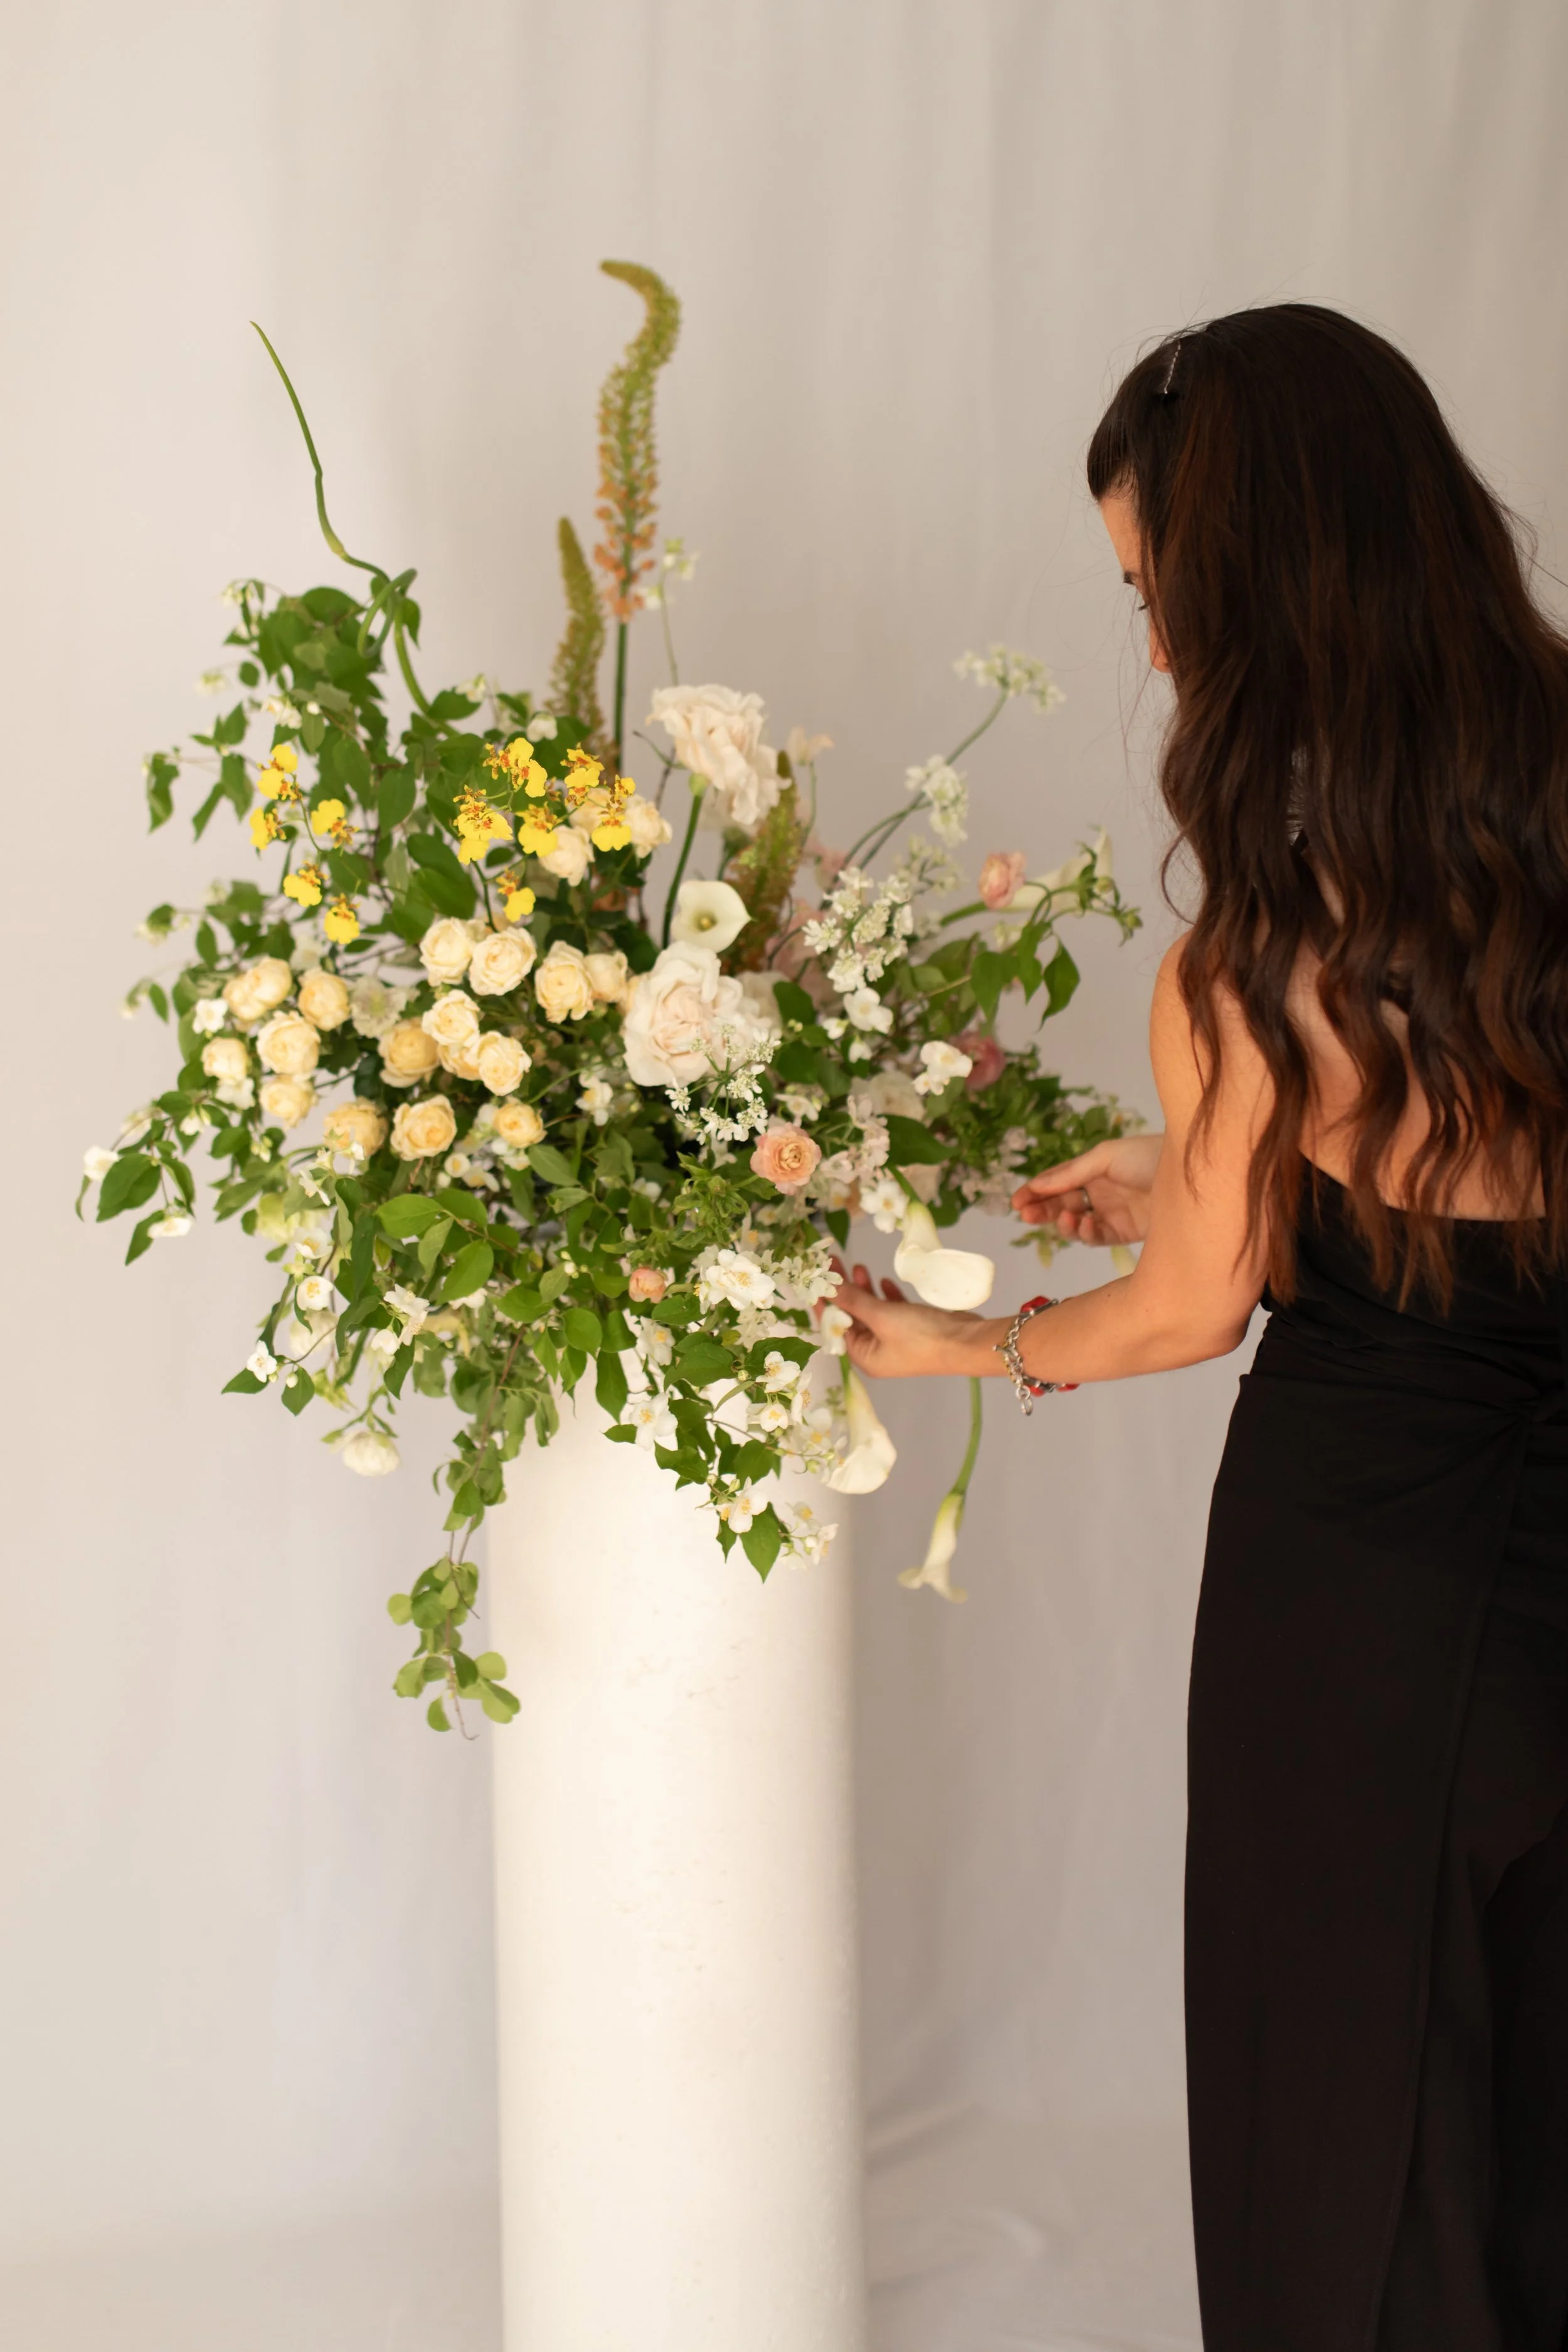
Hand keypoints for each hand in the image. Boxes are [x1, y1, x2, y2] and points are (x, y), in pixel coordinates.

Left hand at [826, 1259, 994, 1379]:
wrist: (966, 1343)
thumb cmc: (921, 1336)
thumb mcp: (881, 1316)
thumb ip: (853, 1300)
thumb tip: (828, 1288)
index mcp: (865, 1357)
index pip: (834, 1328)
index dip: (824, 1304)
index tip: (815, 1281)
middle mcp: (877, 1351)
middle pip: (852, 1317)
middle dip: (844, 1291)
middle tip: (835, 1264)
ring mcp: (896, 1340)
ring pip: (872, 1311)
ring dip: (864, 1290)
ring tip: (858, 1266)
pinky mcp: (914, 1329)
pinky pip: (893, 1311)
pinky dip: (886, 1296)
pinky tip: (884, 1281)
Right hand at [1012, 1133, 1163, 1245]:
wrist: (1193, 1178)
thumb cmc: (1149, 1156)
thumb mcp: (1106, 1157)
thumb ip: (1071, 1173)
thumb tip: (1036, 1185)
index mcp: (1093, 1168)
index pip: (1057, 1182)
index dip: (1035, 1192)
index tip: (1016, 1203)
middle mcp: (1101, 1191)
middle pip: (1062, 1204)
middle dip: (1043, 1210)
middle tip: (1027, 1216)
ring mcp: (1113, 1213)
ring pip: (1077, 1224)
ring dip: (1064, 1224)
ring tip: (1065, 1220)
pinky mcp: (1127, 1233)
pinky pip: (1097, 1237)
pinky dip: (1086, 1234)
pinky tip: (1084, 1227)